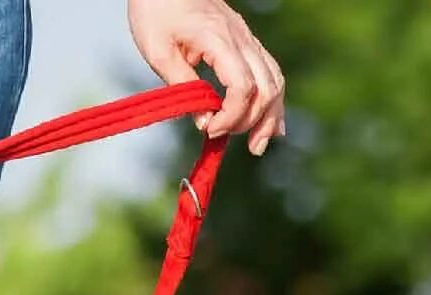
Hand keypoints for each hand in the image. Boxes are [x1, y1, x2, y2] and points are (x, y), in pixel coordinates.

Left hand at [126, 0, 285, 154]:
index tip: (211, 131)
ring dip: (270, 115)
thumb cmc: (156, 12)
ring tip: (258, 145)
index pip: (242, 86)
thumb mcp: (158, 52)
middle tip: (231, 143)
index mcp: (219, 40)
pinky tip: (270, 124)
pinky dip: (272, 100)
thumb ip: (182, 87)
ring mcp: (247, 39)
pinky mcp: (246, 42)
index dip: (232, 115)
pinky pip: (269, 72)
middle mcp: (242, 39)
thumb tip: (204, 121)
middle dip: (254, 121)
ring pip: (274, 80)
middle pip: (266, 86)